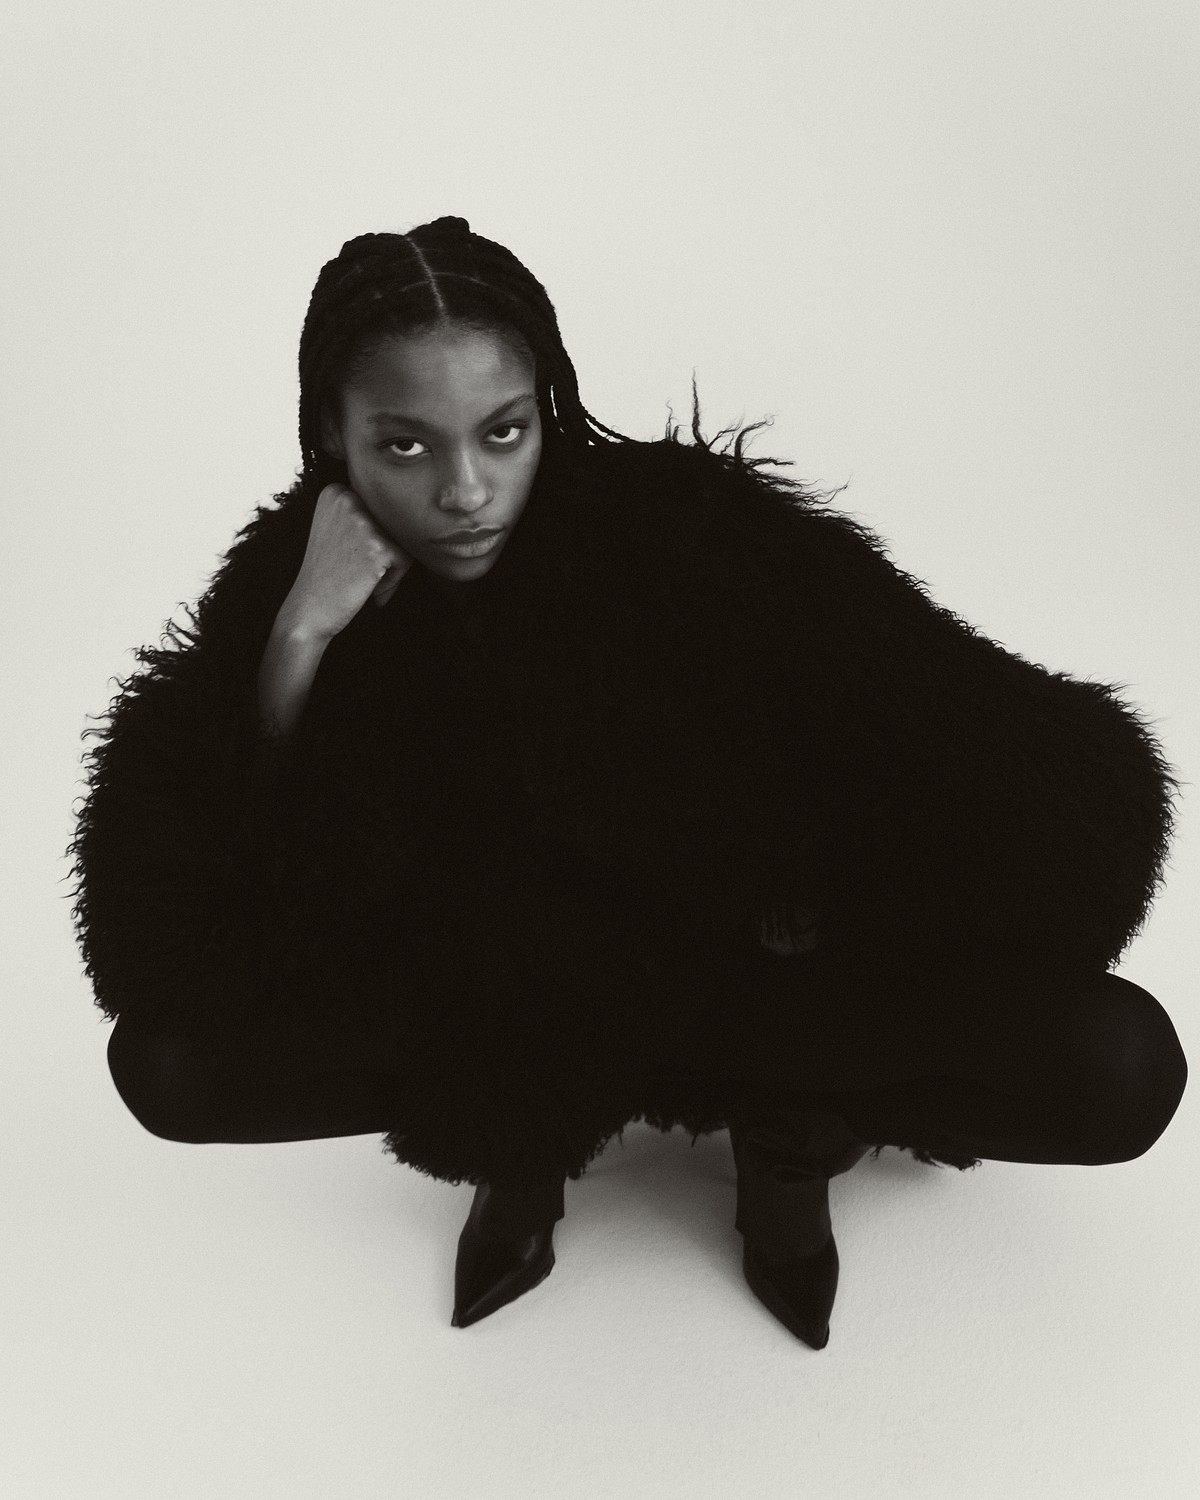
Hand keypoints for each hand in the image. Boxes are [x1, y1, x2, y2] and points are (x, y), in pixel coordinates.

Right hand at [279, 483, 412, 640]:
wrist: (308, 609)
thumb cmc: (327, 575)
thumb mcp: (337, 529)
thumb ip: (365, 512)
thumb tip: (413, 506)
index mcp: (336, 491)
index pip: (380, 509)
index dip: (373, 539)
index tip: (349, 556)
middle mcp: (347, 498)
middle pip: (393, 524)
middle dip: (384, 553)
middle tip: (357, 573)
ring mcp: (362, 521)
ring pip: (402, 541)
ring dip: (389, 568)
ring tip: (362, 581)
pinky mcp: (377, 546)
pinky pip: (405, 561)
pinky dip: (392, 581)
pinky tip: (368, 590)